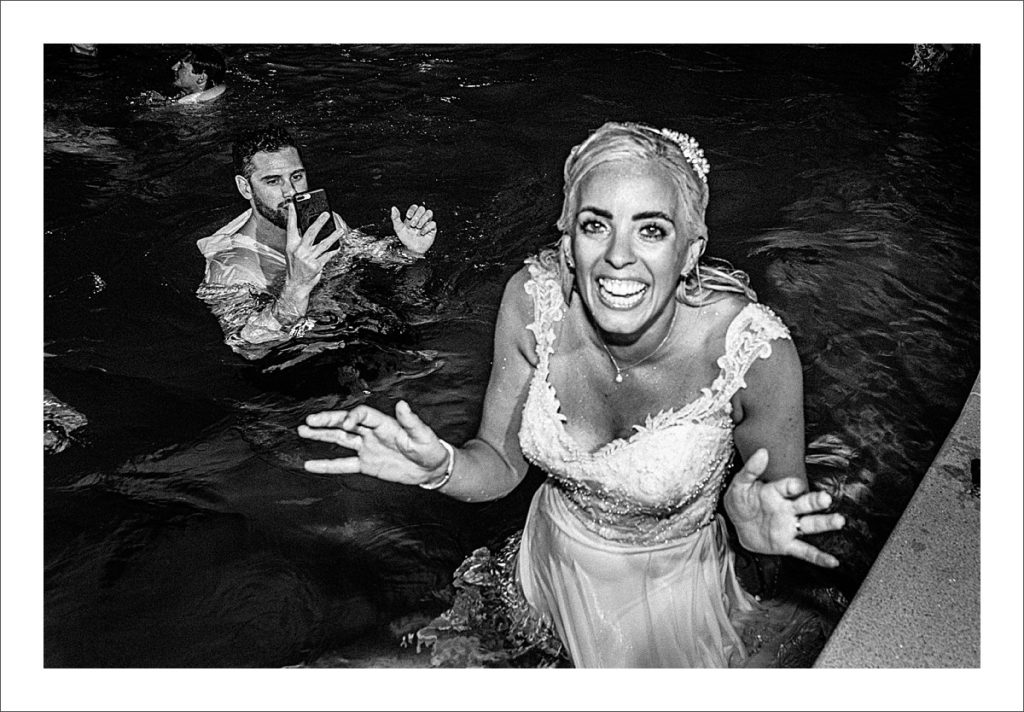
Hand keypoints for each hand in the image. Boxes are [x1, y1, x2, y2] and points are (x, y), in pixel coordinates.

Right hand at [284, 201, 343, 291]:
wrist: (296, 285)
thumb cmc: (295, 267)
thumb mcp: (291, 252)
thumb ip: (298, 240)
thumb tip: (308, 227)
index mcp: (291, 245)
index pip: (290, 227)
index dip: (291, 216)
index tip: (293, 205)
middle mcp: (299, 251)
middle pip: (310, 233)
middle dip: (319, 222)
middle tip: (326, 214)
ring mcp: (308, 259)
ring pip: (323, 245)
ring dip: (333, 237)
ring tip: (340, 231)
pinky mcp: (316, 266)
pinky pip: (327, 256)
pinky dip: (334, 251)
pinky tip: (339, 246)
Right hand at [298, 400, 449, 485]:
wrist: (430, 468)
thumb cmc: (429, 448)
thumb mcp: (423, 434)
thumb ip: (411, 421)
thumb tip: (402, 404)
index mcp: (384, 423)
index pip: (363, 415)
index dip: (353, 417)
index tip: (346, 423)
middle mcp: (372, 433)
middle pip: (346, 424)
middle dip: (328, 421)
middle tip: (309, 420)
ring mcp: (367, 448)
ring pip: (340, 440)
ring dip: (322, 435)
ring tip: (302, 431)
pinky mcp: (366, 464)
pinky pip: (343, 464)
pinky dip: (327, 465)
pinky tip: (310, 464)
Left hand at [390, 204, 435, 254]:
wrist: (412, 249)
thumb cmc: (406, 239)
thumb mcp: (398, 228)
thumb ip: (395, 218)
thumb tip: (393, 208)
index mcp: (412, 216)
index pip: (414, 207)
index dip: (412, 210)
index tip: (408, 216)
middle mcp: (420, 218)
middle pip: (422, 208)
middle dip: (417, 216)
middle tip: (413, 224)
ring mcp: (427, 223)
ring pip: (429, 213)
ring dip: (423, 219)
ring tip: (418, 227)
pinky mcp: (432, 229)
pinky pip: (433, 223)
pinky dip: (426, 227)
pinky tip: (422, 232)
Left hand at [723, 448, 844, 567]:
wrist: (736, 524)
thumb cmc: (740, 501)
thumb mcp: (739, 484)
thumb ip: (750, 470)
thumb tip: (762, 452)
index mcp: (776, 492)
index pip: (787, 486)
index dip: (791, 485)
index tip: (795, 485)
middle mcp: (786, 508)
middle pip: (805, 504)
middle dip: (816, 501)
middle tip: (826, 498)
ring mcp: (788, 526)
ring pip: (810, 524)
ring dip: (825, 523)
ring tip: (839, 520)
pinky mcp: (785, 544)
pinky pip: (804, 551)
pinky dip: (819, 557)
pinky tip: (833, 562)